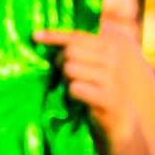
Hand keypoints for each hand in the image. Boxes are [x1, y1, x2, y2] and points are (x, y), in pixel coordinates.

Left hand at [35, 26, 142, 146]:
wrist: (120, 119)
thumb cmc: (99, 88)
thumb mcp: (93, 65)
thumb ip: (77, 50)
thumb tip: (41, 36)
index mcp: (108, 47)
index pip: (76, 36)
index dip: (54, 36)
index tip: (34, 36)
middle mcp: (111, 59)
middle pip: (70, 52)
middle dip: (60, 63)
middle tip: (64, 76)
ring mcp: (110, 78)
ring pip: (70, 68)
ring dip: (66, 80)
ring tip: (74, 87)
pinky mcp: (106, 97)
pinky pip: (75, 88)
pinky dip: (71, 93)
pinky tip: (78, 98)